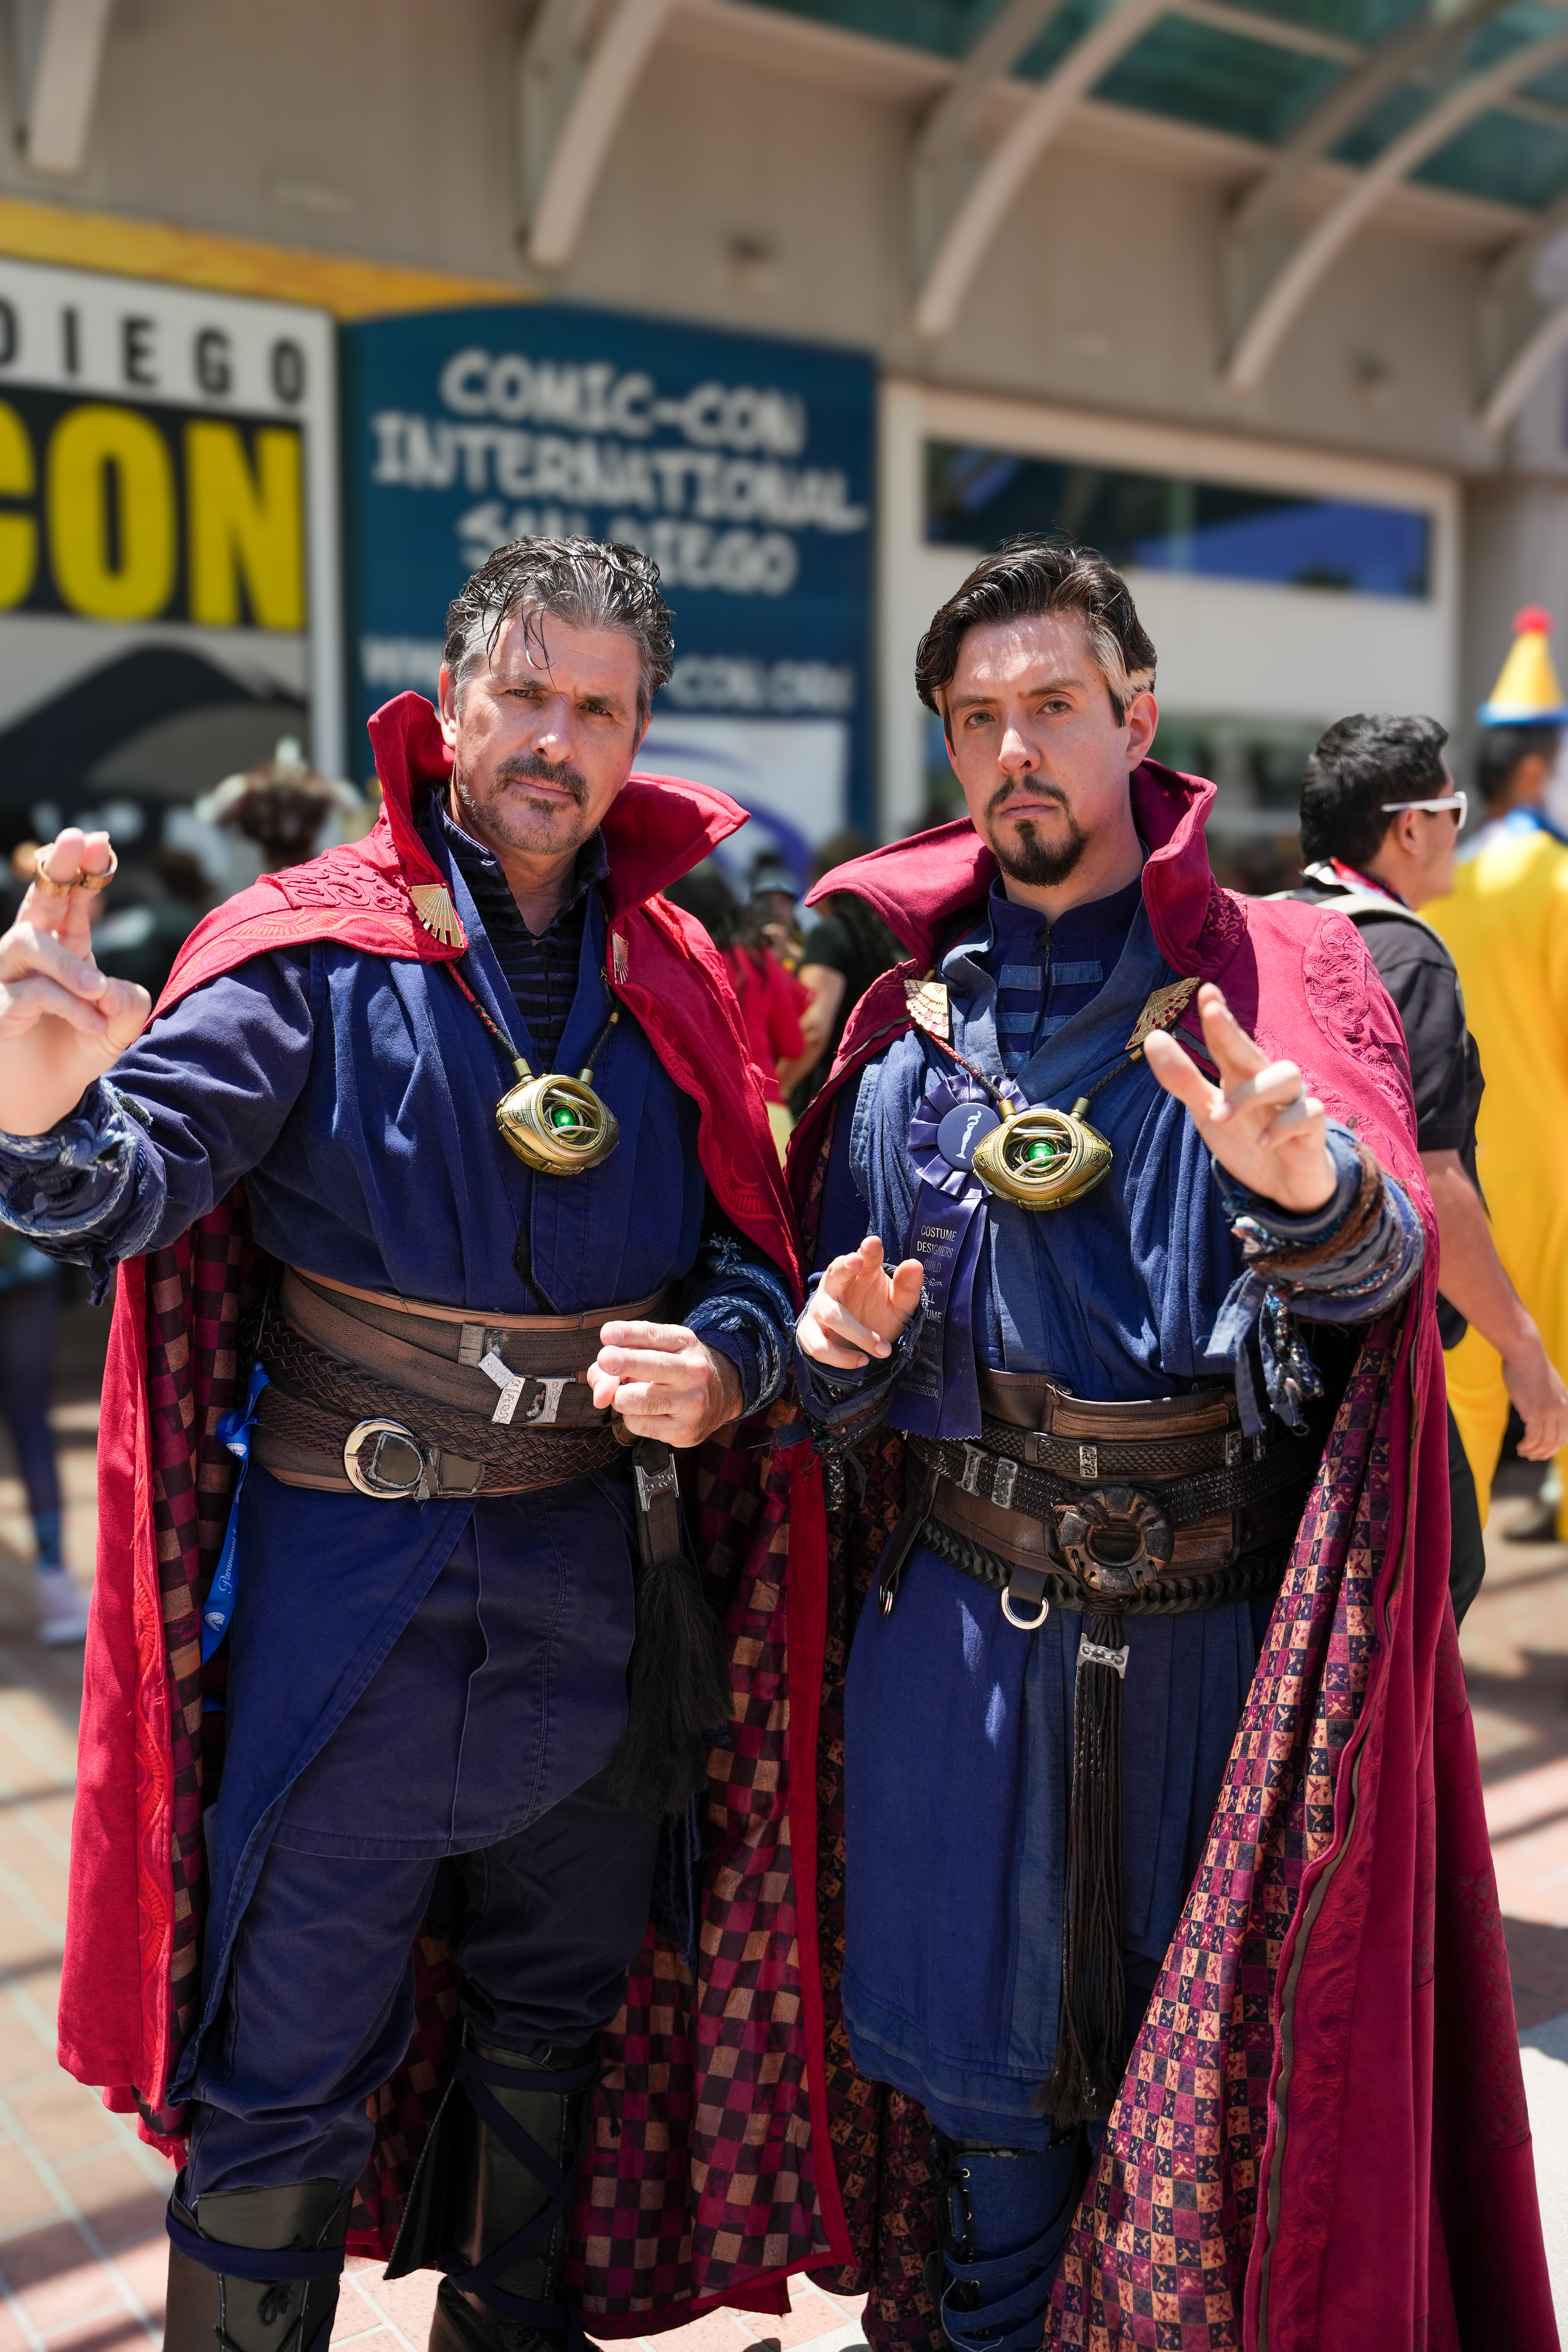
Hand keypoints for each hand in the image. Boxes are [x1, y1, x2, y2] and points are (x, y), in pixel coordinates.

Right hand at [0, 830, 150, 1135]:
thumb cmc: (76, 1051)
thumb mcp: (117, 1027)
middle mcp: (27, 956)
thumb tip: (113, 989)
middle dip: (57, 866)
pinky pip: (27, 993)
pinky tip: (92, 1026)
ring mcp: (4, 978)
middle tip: (78, 839)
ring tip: (99, 991)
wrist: (45, 1100)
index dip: (80, 869)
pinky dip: (65, 1006)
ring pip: (28, 943)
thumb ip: (127, 1004)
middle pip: (36, 901)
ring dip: (69, 965)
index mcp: (60, 948)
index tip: (99, 841)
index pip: (67, 899)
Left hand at [589, 1320, 743, 1446]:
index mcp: (684, 1342)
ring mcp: (691, 1403)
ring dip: (620, 1397)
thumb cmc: (674, 1368)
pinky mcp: (684, 1431)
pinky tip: (646, 1412)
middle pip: (651, 1366)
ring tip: (632, 1393)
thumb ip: (619, 1358)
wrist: (722, 1395)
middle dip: (622, 1363)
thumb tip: (600, 1396)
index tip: (608, 1335)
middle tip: (605, 1360)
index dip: (628, 1334)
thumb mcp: (656, 1349)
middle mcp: (693, 1370)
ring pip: (632, 1400)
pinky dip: (631, 1417)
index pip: (652, 1335)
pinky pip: (636, 1425)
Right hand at [797, 1234, 923, 1370]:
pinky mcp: (809, 1332)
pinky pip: (818, 1345)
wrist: (859, 1344)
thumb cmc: (879, 1313)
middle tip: (856, 1261)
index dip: (868, 1251)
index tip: (873, 1242)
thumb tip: (914, 1264)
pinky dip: (840, 1357)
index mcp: (859, 1272)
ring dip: (857, 1333)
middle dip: (844, 1267)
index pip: (864, 1257)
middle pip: (835, 1273)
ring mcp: (819, 1309)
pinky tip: (862, 1362)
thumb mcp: (899, 1303)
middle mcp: (835, 1286)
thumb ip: (906, 1286)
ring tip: (883, 1350)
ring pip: (831, 1315)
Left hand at [1143, 983, 1335, 1215]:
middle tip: (1212, 1012)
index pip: (1227, 1041)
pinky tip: (1261, 1143)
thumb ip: (1182, 1079)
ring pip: (1286, 1076)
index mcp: (1240, 1075)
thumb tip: (1153, 1037)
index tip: (1206, 991)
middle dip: (1233, 1031)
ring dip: (1249, 1095)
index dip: (1218, 1016)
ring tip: (1220, 1117)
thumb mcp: (1207, 1111)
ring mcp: (1293, 1103)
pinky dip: (1283, 1126)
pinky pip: (1308, 1114)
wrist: (1282, 1185)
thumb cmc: (1246, 1137)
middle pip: (1253, 1050)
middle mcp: (1268, 1083)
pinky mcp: (1312, 1129)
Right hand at [1501, 1334, 1567, 1461]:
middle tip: (1532, 1456)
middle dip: (1545, 1453)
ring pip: (1545, 1443)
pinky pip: (1533, 1438)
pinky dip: (1527, 1446)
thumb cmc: (1530, 1366)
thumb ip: (1549, 1400)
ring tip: (1523, 1452)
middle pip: (1557, 1442)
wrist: (1525, 1353)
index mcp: (1567, 1404)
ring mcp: (1550, 1412)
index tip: (1542, 1451)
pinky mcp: (1535, 1412)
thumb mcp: (1547, 1386)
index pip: (1565, 1434)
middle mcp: (1562, 1410)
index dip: (1554, 1447)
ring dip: (1534, 1452)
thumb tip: (1539, 1413)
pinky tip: (1520, 1447)